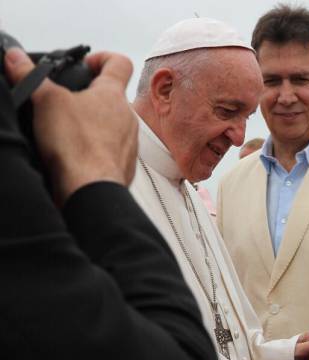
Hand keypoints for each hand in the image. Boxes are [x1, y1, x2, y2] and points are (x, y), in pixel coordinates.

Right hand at [3, 47, 136, 204]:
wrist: (91, 189)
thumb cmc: (78, 146)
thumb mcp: (46, 101)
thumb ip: (30, 77)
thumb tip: (16, 57)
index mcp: (113, 95)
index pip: (120, 62)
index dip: (103, 57)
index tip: (86, 63)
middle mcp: (127, 117)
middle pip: (113, 97)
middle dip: (89, 96)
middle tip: (66, 100)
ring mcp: (128, 142)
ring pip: (112, 124)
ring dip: (92, 123)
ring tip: (66, 129)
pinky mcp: (123, 163)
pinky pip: (110, 149)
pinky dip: (93, 148)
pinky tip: (73, 153)